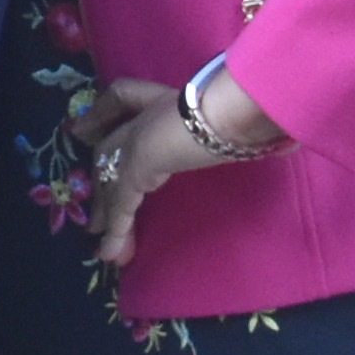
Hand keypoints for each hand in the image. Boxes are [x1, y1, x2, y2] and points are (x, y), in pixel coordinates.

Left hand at [66, 63, 273, 284]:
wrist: (230, 111)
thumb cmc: (239, 110)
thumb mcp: (232, 117)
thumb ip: (233, 128)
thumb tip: (270, 143)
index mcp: (162, 100)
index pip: (121, 100)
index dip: (101, 117)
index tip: (84, 131)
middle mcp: (143, 118)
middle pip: (108, 151)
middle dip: (100, 183)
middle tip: (94, 211)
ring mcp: (136, 142)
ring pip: (109, 183)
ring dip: (105, 215)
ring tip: (100, 243)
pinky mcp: (136, 168)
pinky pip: (120, 206)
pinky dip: (115, 232)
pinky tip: (108, 254)